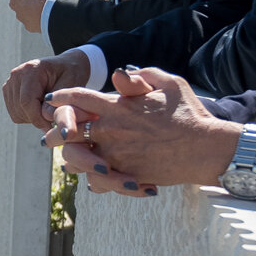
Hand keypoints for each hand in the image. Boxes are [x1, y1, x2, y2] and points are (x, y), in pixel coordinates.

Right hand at [1, 52, 89, 130]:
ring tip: (47, 109)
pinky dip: (28, 116)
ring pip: (16, 113)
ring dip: (33, 118)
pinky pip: (15, 114)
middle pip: (20, 108)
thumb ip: (57, 101)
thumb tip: (45, 117)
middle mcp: (16, 75)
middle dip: (37, 119)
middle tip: (53, 117)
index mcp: (31, 70)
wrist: (66, 65)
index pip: (27, 101)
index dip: (38, 119)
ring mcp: (10, 83)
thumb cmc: (71, 73)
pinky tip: (40, 108)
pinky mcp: (8, 91)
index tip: (51, 127)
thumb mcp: (71, 85)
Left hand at [43, 66, 230, 195]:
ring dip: (71, 158)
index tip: (52, 99)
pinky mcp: (126, 174)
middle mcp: (112, 131)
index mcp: (118, 107)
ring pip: (77, 159)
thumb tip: (120, 73)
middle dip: (55, 132)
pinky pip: (98, 182)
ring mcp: (117, 155)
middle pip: (68, 131)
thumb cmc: (190, 113)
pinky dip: (93, 181)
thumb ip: (142, 76)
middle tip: (49, 136)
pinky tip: (93, 178)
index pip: (78, 98)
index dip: (61, 97)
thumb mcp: (170, 84)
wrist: (206, 148)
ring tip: (68, 159)